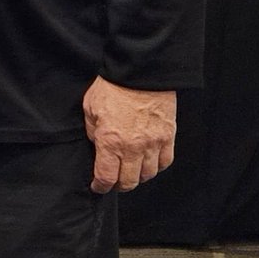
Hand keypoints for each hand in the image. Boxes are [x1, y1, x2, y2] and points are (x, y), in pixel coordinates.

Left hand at [83, 76, 175, 193]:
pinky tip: (149, 161)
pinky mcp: (168, 136)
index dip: (100, 186)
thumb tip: (97, 145)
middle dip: (119, 185)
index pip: (106, 177)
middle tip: (114, 180)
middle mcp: (133, 148)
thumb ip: (92, 131)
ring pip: (148, 175)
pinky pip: (165, 162)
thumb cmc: (112, 86)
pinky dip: (156, 166)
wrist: (140, 71)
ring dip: (138, 176)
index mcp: (110, 141)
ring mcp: (153, 143)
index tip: (97, 186)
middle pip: (128, 182)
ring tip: (131, 170)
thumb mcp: (90, 108)